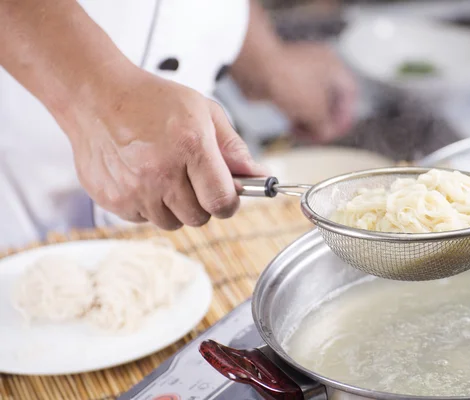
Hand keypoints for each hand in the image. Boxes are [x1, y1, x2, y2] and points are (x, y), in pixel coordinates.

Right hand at [61, 69, 266, 229]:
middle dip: (203, 203)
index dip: (230, 202)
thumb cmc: (152, 101)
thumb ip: (233, 147)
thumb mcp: (203, 111)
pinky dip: (148, 205)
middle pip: (199, 217)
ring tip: (164, 174)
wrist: (95, 96)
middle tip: (192, 179)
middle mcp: (161, 172)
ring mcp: (134, 189)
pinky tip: (142, 177)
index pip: (222, 201)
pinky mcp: (113, 200)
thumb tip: (259, 175)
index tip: (227, 194)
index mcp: (191, 146)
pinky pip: (144, 219)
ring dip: (175, 206)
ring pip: (171, 222)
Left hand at [266, 42, 356, 142]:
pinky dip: (296, 116)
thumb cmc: (288, 79)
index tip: (336, 130)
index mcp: (334, 66)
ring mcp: (299, 73)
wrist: (255, 68)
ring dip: (309, 121)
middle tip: (319, 134)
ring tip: (303, 132)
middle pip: (329, 100)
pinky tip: (291, 126)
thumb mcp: (315, 111)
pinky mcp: (282, 81)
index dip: (345, 116)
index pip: (349, 94)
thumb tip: (324, 133)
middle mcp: (318, 66)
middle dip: (325, 120)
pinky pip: (295, 102)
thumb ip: (325, 126)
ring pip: (311, 103)